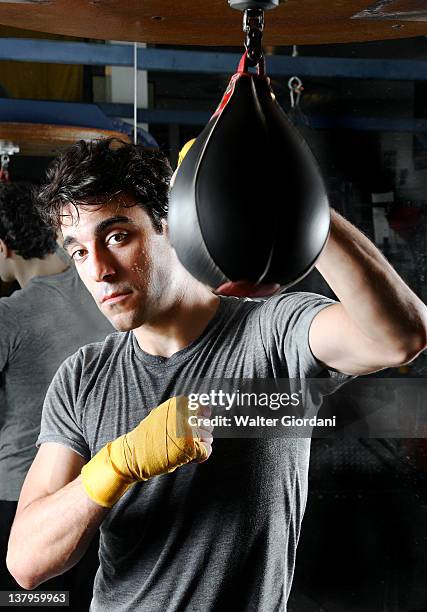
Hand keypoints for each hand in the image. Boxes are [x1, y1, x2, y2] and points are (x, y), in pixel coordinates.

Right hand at [81, 397, 212, 506]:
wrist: (132, 454)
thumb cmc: (148, 437)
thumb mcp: (162, 416)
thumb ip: (181, 413)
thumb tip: (206, 413)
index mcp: (179, 404)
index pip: (205, 409)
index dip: (202, 421)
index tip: (196, 428)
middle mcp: (185, 414)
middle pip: (208, 425)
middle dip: (202, 435)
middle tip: (190, 442)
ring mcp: (187, 430)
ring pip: (208, 438)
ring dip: (202, 446)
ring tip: (187, 450)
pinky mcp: (189, 446)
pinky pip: (206, 451)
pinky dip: (201, 456)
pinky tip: (191, 458)